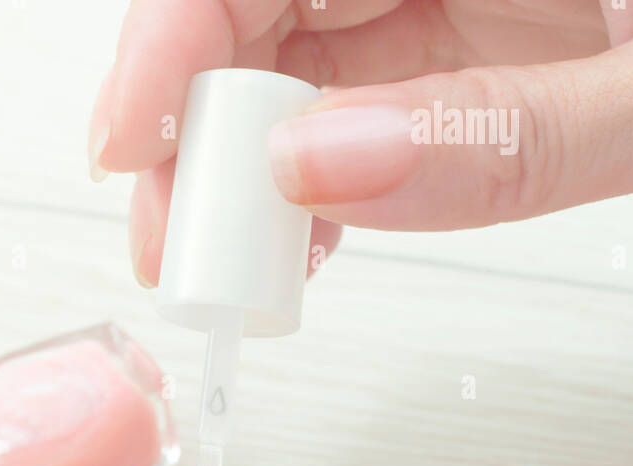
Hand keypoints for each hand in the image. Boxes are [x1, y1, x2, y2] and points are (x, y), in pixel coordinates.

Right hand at [89, 2, 632, 286]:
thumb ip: (501, 138)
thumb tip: (318, 175)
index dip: (173, 37)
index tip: (132, 144)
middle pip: (258, 3)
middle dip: (194, 125)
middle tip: (179, 248)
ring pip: (294, 61)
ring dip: (242, 170)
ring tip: (232, 271)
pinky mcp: (470, 47)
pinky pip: (353, 101)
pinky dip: (314, 181)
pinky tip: (301, 243)